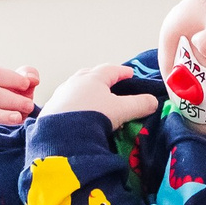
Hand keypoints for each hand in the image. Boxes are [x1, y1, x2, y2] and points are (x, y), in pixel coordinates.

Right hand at [0, 64, 39, 128]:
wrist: (10, 124)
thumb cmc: (15, 101)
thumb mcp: (24, 87)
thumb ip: (29, 77)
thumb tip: (33, 79)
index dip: (11, 78)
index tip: (27, 85)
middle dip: (10, 100)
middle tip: (29, 106)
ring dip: (3, 115)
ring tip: (19, 118)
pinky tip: (12, 127)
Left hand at [40, 64, 158, 128]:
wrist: (61, 135)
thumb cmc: (92, 116)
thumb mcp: (121, 111)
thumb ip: (139, 105)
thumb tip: (153, 101)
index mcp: (93, 78)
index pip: (111, 69)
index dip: (123, 72)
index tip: (130, 74)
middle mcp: (75, 82)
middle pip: (91, 74)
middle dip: (102, 78)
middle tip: (111, 84)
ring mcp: (61, 95)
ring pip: (76, 87)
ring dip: (86, 91)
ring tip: (94, 100)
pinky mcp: (51, 109)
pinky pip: (66, 101)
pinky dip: (75, 104)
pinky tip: (78, 113)